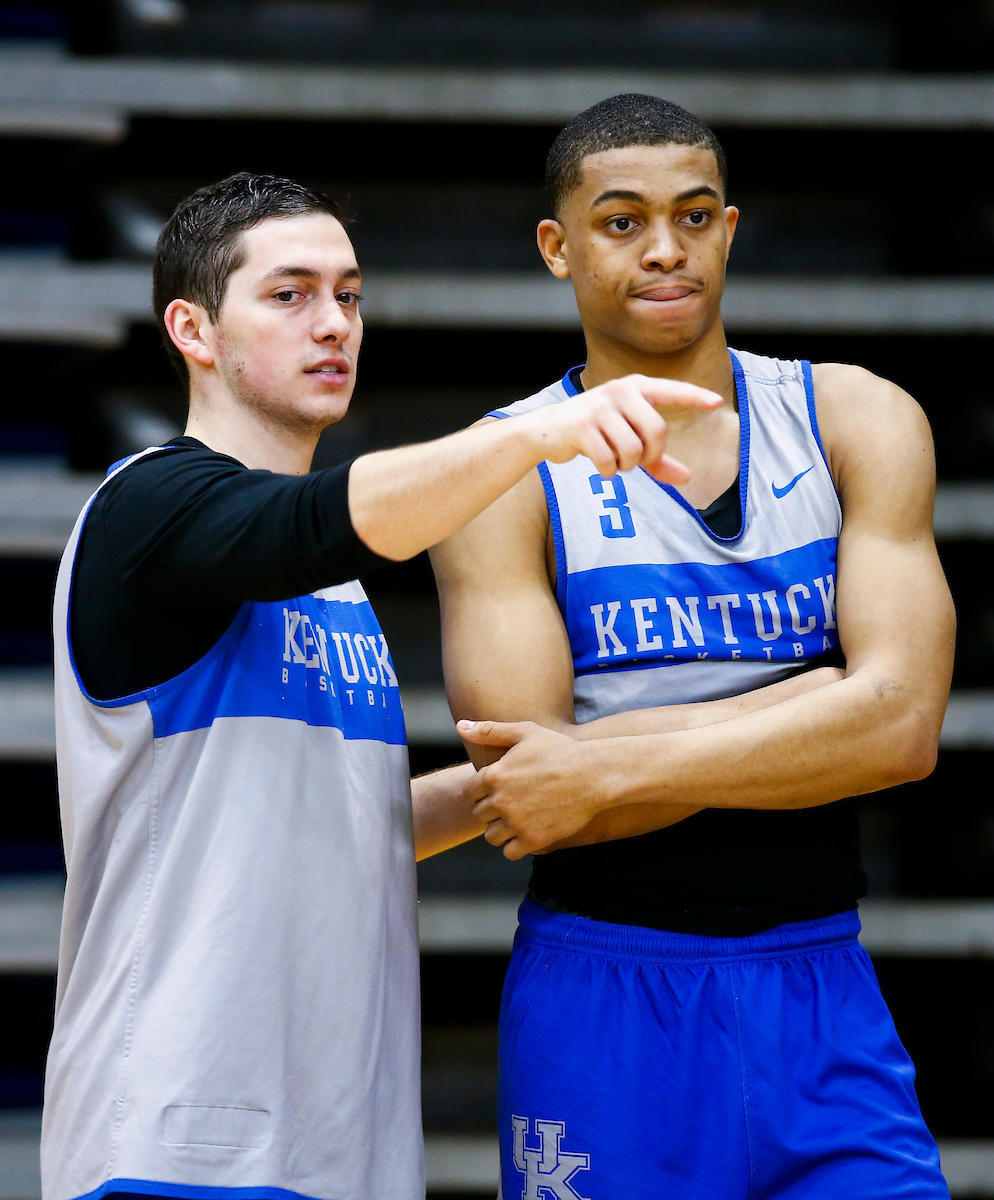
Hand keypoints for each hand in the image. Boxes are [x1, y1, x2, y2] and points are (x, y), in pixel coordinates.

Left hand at [458, 719, 617, 859]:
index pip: (469, 793)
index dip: (481, 791)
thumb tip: (460, 726)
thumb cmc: (560, 750)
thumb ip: (489, 730)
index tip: (498, 789)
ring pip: (491, 837)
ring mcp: (517, 823)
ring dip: (501, 830)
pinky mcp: (534, 840)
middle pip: (479, 815)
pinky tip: (528, 831)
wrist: (594, 774)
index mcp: (493, 775)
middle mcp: (500, 801)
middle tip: (512, 803)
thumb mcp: (525, 732)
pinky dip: (516, 845)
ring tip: (518, 819)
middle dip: (491, 810)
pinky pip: (510, 852)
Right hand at [523, 374, 721, 484]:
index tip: (717, 402)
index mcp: (634, 388)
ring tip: (613, 458)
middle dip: (650, 456)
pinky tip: (598, 463)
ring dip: (626, 465)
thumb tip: (687, 479)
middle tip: (636, 461)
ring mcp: (599, 407)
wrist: (547, 430)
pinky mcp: (582, 426)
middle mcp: (619, 391)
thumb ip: (657, 460)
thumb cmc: (594, 433)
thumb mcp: (627, 440)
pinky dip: (608, 470)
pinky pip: (610, 460)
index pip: (671, 390)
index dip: (694, 396)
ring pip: (633, 450)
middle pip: (657, 432)